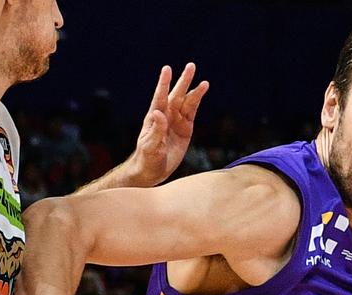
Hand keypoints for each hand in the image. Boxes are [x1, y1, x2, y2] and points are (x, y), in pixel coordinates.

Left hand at [130, 63, 208, 186]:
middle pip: (176, 95)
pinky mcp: (185, 130)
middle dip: (184, 81)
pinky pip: (192, 113)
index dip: (164, 83)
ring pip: (186, 103)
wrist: (152, 171)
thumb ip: (155, 130)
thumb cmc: (147, 158)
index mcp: (155, 117)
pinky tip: (201, 92)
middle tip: (191, 66)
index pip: (160, 97)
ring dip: (194, 92)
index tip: (167, 69)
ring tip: (204, 82)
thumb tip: (158, 113)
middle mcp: (166, 115)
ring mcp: (176, 122)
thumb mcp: (150, 146)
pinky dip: (197, 103)